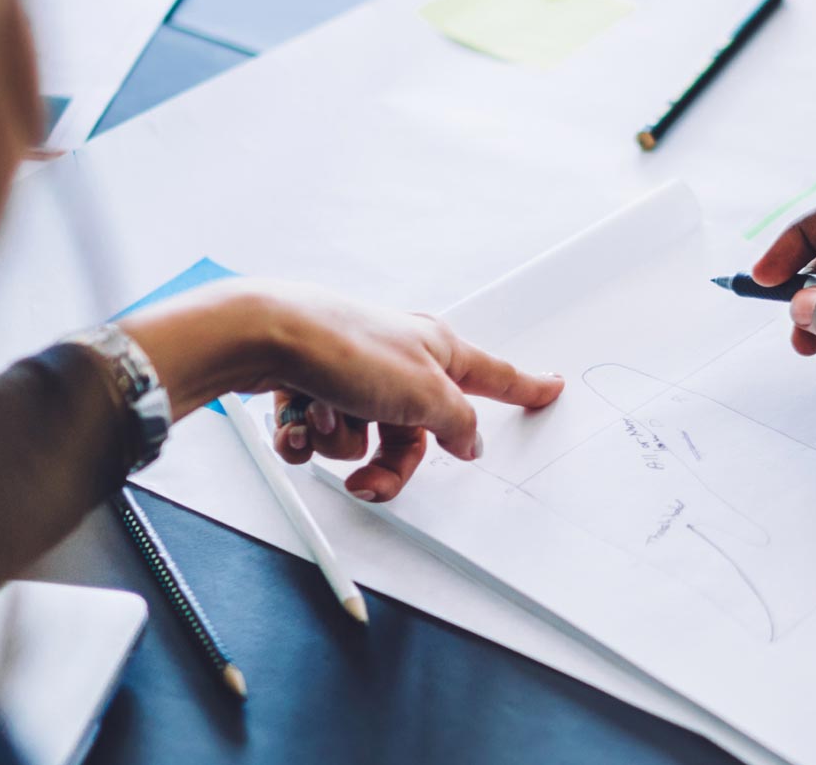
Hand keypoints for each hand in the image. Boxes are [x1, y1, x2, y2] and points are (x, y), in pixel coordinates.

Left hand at [120, 281, 563, 500]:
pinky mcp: (312, 385)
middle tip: (368, 481)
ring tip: (324, 419)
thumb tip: (470, 438)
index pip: (493, 375)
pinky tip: (296, 422)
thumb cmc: (343, 347)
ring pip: (363, 439)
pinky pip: (319, 435)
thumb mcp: (422, 393)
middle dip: (389, 464)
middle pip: (415, 434)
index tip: (551, 387)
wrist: (263, 335)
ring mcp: (353, 374)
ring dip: (341, 443)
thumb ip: (457, 422)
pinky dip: (306, 437)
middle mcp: (398, 360)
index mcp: (436, 350)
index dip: (525, 387)